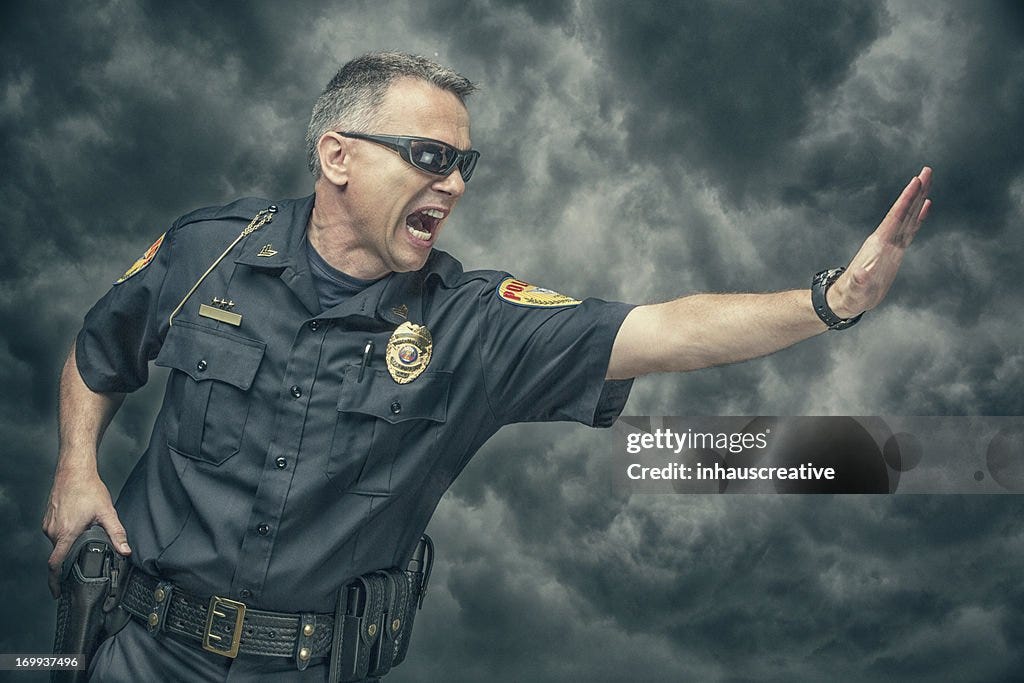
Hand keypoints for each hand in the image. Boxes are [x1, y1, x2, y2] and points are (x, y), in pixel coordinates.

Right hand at [42, 462, 130, 597]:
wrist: (74, 471)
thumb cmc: (88, 489)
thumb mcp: (107, 513)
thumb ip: (117, 534)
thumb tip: (125, 551)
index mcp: (65, 534)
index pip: (55, 564)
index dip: (55, 581)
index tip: (57, 592)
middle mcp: (53, 531)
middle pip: (59, 555)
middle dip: (69, 562)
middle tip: (82, 564)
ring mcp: (48, 525)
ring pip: (57, 544)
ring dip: (68, 547)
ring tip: (83, 542)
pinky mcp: (48, 519)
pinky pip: (55, 534)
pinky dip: (65, 537)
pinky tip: (77, 530)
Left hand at [827, 166, 932, 318]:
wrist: (849, 299)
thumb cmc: (851, 295)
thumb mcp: (855, 290)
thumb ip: (858, 282)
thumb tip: (861, 274)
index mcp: (879, 244)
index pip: (895, 217)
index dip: (906, 200)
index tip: (916, 180)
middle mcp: (885, 239)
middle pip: (903, 210)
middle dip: (916, 191)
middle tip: (927, 170)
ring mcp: (891, 244)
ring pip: (908, 216)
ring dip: (918, 198)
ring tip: (927, 180)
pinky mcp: (895, 251)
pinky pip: (910, 229)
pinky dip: (919, 217)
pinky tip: (926, 206)